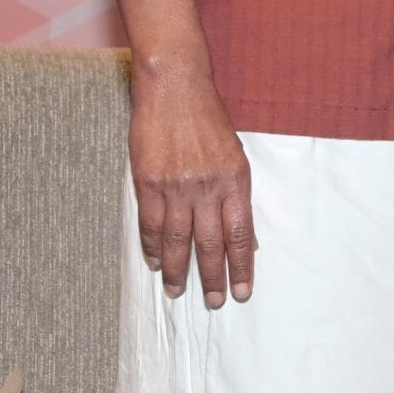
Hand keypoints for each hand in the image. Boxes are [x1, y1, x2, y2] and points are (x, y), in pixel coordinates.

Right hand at [129, 62, 255, 307]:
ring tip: (178, 292)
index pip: (241, 235)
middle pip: (210, 244)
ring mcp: (175, 187)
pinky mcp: (147, 182)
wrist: (175, 89)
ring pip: (177, 241)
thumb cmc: (209, 122)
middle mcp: (207, 187)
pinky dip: (151, 247)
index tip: (243, 291)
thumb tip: (245, 238)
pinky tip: (155, 263)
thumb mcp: (236, 155)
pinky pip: (150, 224)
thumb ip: (238, 196)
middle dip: (213, 278)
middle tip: (213, 303)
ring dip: (177, 270)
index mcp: (236, 180)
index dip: (241, 267)